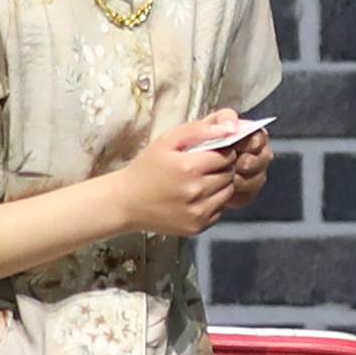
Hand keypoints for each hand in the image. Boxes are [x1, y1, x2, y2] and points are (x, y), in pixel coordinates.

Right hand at [94, 117, 273, 242]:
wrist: (125, 203)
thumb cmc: (146, 168)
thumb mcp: (167, 141)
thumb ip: (199, 130)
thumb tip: (230, 127)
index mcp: (189, 167)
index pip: (227, 155)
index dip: (221, 151)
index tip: (209, 153)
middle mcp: (196, 192)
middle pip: (230, 174)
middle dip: (221, 168)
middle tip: (202, 167)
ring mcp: (197, 212)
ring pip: (228, 193)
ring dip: (220, 185)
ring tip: (199, 182)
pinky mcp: (197, 227)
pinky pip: (220, 210)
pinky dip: (213, 202)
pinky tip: (195, 197)